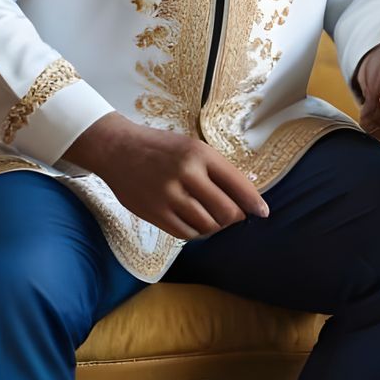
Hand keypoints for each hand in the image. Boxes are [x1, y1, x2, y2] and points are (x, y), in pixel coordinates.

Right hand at [64, 114, 267, 240]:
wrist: (117, 149)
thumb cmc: (160, 148)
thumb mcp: (191, 146)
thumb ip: (217, 169)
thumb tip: (248, 193)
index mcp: (200, 154)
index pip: (238, 184)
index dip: (254, 202)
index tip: (263, 212)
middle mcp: (186, 173)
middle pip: (226, 211)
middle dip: (235, 218)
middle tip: (233, 216)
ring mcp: (169, 195)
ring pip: (208, 225)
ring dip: (215, 226)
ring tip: (212, 218)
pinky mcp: (155, 212)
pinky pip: (186, 233)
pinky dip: (196, 232)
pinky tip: (195, 223)